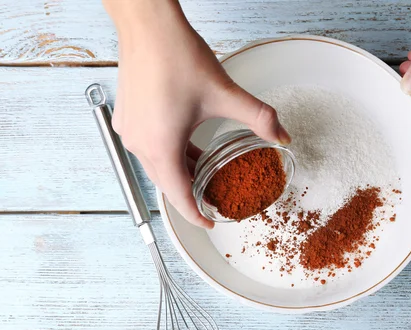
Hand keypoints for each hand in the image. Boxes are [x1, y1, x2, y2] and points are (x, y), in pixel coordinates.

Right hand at [103, 0, 290, 227]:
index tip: (211, 223)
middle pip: (167, 184)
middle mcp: (139, 145)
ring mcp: (129, 130)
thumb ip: (259, 118)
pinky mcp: (127, 117)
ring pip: (157, 165)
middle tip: (213, 199)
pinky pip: (148, 147)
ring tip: (203, 174)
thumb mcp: (225, 94)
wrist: (147, 25)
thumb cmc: (177, 57)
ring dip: (180, 172)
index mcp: (161, 147)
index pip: (179, 196)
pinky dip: (168, 153)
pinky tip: (187, 145)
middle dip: (190, 195)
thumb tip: (283, 135)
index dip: (196, 214)